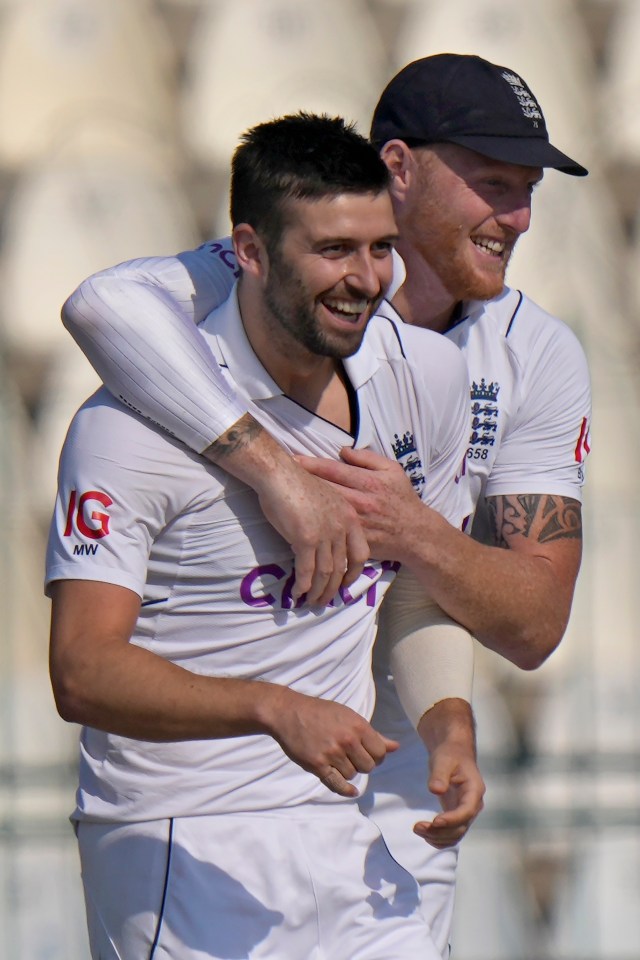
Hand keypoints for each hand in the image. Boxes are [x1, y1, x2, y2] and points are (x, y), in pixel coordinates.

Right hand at [256, 462, 369, 604]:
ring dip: (318, 591)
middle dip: (334, 588)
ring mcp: (325, 534)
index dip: (354, 573)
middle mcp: (341, 527)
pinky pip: (306, 571)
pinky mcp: (306, 539)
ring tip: (311, 601)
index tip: (345, 584)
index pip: (360, 553)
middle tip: (325, 600)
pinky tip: (296, 593)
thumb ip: (329, 520)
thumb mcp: (325, 499)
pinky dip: (302, 585)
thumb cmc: (297, 482)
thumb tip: (322, 540)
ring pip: (326, 573)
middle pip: (343, 567)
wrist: (280, 474)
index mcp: (349, 517)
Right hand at [268, 688, 398, 797]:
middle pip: (368, 767)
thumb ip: (373, 734)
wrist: (290, 713)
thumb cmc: (321, 712)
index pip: (380, 753)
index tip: (368, 753)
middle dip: (363, 764)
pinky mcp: (317, 765)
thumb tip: (396, 747)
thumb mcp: (349, 717)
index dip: (376, 755)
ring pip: (352, 775)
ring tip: (339, 759)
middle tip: (353, 757)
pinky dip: (345, 790)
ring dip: (348, 771)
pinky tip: (351, 791)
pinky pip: (337, 785)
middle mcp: (347, 741)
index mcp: (357, 726)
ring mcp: (331, 754)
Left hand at [295, 446, 423, 559]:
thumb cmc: (402, 499)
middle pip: (325, 489)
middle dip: (302, 481)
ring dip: (306, 503)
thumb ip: (367, 458)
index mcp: (369, 482)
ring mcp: (357, 523)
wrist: (415, 534)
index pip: (334, 470)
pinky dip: (317, 526)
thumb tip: (342, 450)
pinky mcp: (355, 541)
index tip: (293, 458)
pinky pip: (332, 532)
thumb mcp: (393, 470)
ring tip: (284, 495)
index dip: (312, 464)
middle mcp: (361, 502)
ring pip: (326, 511)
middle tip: (280, 473)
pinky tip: (301, 521)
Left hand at [413, 700, 484, 847]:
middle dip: (440, 831)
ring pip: (456, 834)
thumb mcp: (443, 760)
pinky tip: (424, 833)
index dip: (452, 819)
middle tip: (417, 827)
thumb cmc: (450, 755)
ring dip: (437, 837)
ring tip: (417, 829)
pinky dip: (439, 838)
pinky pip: (451, 834)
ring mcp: (466, 812)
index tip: (435, 821)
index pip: (466, 811)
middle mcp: (473, 805)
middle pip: (460, 827)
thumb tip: (436, 790)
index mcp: (474, 790)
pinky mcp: (457, 816)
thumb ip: (439, 775)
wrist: (454, 754)